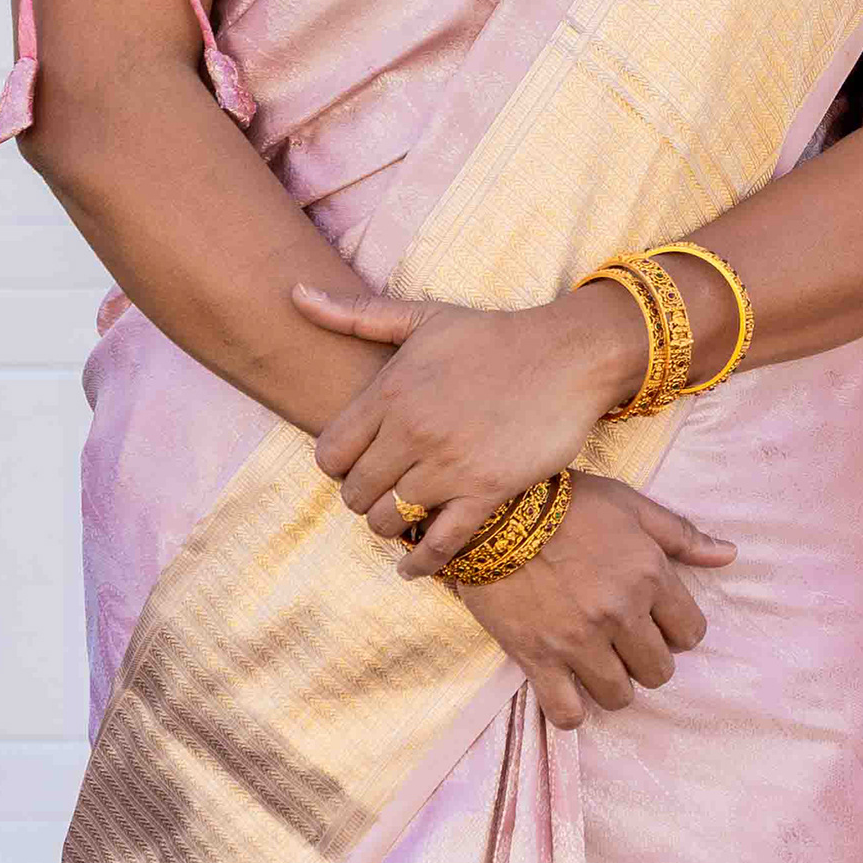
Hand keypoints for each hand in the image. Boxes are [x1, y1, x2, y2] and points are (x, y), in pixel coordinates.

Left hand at [296, 281, 630, 567]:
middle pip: (355, 492)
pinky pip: (440, 543)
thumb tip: (294, 293)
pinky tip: (410, 569)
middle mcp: (413, 432)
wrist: (568, 355)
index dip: (336, 465)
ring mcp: (449, 465)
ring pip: (389, 521)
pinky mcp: (487, 491)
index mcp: (391, 392)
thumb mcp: (422, 316)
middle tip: (381, 490)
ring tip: (400, 516)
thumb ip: (355, 314)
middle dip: (362, 496)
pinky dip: (420, 564)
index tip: (356, 463)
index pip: (330, 453)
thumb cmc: (493, 335)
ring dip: (389, 524)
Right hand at [453, 481, 734, 728]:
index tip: (655, 624)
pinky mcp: (538, 657)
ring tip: (595, 663)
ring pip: (618, 695)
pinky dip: (570, 711)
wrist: (494, 511)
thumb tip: (729, 554)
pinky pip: (566, 711)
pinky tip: (567, 691)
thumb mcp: (630, 506)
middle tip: (623, 642)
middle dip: (646, 660)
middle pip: (658, 671)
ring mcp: (578, 640)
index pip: (690, 634)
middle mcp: (620, 612)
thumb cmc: (567, 502)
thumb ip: (681, 535)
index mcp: (648, 575)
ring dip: (612, 685)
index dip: (676, 632)